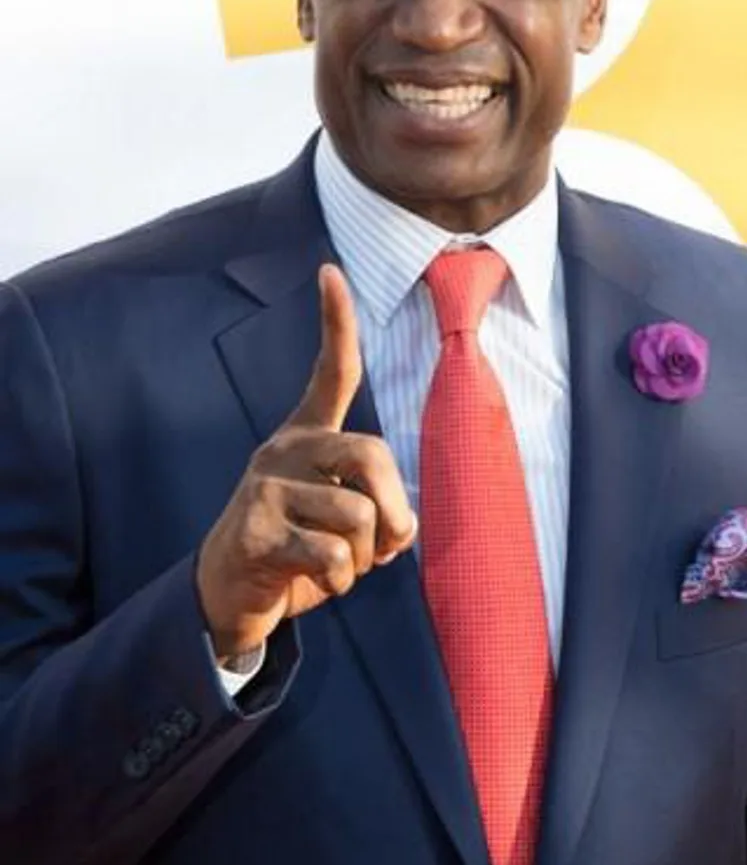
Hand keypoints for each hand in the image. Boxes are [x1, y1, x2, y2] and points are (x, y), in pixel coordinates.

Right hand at [196, 263, 417, 661]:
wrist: (229, 594)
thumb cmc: (298, 549)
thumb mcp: (342, 521)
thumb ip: (375, 507)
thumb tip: (400, 527)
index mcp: (307, 437)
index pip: (331, 373)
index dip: (335, 323)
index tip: (330, 270)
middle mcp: (284, 449)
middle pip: (373, 456)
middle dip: (394, 511)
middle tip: (386, 546)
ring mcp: (265, 486)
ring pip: (357, 516)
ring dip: (364, 558)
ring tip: (338, 567)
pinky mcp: (256, 530)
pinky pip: (332, 555)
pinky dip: (340, 580)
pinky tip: (313, 582)